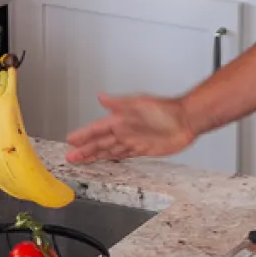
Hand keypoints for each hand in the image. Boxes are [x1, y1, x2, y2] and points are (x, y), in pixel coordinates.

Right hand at [63, 94, 198, 163]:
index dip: (83, 135)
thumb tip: (101, 97)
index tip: (71, 140)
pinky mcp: (142, 149)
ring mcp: (132, 141)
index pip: (96, 130)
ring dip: (95, 155)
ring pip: (109, 150)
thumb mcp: (139, 104)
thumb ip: (118, 103)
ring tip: (82, 159)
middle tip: (71, 156)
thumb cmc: (165, 109)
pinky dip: (112, 158)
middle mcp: (124, 131)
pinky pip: (122, 155)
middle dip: (84, 150)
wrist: (185, 120)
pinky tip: (105, 159)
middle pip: (99, 143)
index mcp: (120, 120)